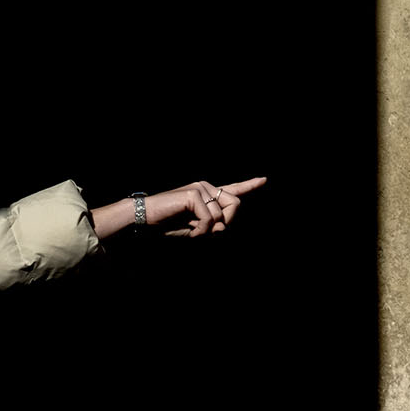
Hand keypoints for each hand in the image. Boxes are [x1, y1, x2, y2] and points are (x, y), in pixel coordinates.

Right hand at [91, 176, 267, 240]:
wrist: (145, 221)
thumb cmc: (168, 226)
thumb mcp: (196, 229)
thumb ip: (214, 226)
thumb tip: (225, 225)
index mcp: (207, 195)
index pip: (232, 190)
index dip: (249, 185)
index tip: (264, 179)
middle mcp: (206, 187)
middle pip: (235, 204)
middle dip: (226, 223)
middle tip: (203, 231)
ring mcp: (200, 187)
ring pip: (222, 215)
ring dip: (208, 230)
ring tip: (190, 228)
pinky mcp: (194, 193)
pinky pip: (210, 219)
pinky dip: (200, 231)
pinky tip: (187, 228)